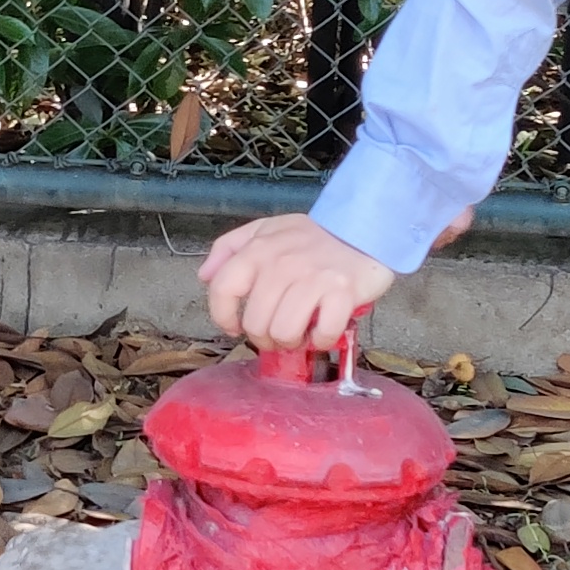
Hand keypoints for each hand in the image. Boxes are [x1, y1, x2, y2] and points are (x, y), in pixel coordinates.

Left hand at [199, 213, 395, 351]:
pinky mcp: (342, 292)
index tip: (234, 328)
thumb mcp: (265, 231)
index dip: (223, 317)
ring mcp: (313, 279)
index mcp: (258, 249)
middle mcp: (281, 264)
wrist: (365, 227)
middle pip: (255, 323)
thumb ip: (229, 248)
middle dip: (265, 337)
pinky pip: (323, 333)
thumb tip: (205, 276)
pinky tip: (324, 330)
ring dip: (292, 341)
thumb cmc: (313, 236)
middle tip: (279, 333)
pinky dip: (322, 340)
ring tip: (302, 333)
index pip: (222, 289)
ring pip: (284, 332)